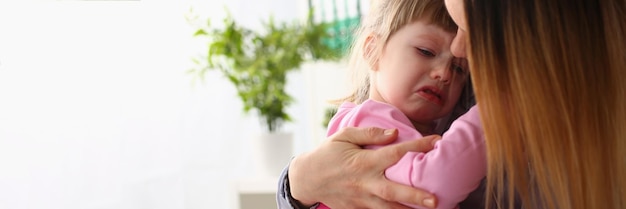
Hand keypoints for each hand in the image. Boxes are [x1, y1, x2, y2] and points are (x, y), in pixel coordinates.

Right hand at [289, 127, 440, 208]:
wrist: (306, 179)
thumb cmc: (327, 154)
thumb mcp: (343, 136)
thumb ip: (368, 133)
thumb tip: (393, 134)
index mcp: (363, 161)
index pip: (394, 153)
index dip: (416, 146)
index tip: (436, 141)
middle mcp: (364, 182)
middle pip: (392, 191)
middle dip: (414, 196)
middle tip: (434, 200)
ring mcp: (361, 199)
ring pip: (387, 208)